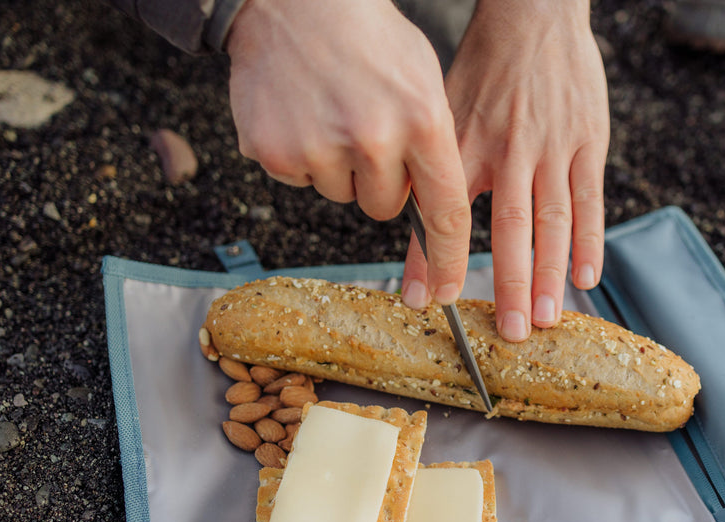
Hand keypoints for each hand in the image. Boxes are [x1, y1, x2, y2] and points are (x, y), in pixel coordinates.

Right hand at [225, 0, 472, 304]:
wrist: (294, 2)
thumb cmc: (367, 37)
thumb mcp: (423, 79)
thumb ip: (433, 143)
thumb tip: (436, 209)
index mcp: (423, 120)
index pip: (445, 211)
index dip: (449, 258)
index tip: (448, 290)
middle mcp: (374, 140)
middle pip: (386, 208)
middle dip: (380, 182)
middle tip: (367, 133)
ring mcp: (321, 148)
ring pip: (342, 196)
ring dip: (339, 167)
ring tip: (333, 113)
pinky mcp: (275, 152)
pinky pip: (301, 181)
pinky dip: (301, 156)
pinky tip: (303, 114)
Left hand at [402, 0, 609, 340]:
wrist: (534, 15)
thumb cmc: (483, 67)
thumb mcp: (443, 109)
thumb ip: (433, 166)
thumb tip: (413, 222)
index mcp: (467, 144)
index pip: (449, 211)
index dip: (436, 259)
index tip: (426, 301)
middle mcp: (510, 151)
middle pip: (511, 229)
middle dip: (507, 284)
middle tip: (508, 332)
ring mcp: (553, 148)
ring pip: (554, 221)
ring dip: (550, 274)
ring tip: (545, 318)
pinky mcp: (587, 142)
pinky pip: (590, 200)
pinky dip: (590, 242)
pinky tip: (586, 278)